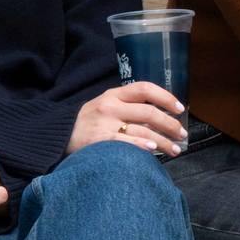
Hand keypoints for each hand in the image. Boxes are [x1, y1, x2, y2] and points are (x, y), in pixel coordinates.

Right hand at [67, 82, 187, 156]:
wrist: (58, 136)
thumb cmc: (88, 123)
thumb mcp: (105, 106)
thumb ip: (127, 107)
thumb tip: (160, 118)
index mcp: (113, 94)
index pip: (145, 88)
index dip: (166, 97)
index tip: (180, 109)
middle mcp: (110, 106)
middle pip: (149, 112)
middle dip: (170, 125)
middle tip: (181, 135)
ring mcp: (105, 123)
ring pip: (144, 130)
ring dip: (164, 142)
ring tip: (174, 150)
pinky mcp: (100, 141)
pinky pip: (128, 142)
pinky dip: (143, 146)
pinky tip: (153, 151)